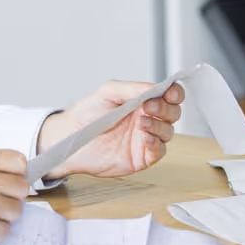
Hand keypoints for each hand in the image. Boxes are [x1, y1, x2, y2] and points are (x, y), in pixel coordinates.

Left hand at [37, 81, 184, 178]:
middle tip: (149, 107)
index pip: (168, 95)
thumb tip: (154, 88)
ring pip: (168, 131)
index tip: (170, 93)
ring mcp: (145, 138)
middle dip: (165, 108)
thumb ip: (133, 89)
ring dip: (159, 126)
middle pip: (172, 112)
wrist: (70, 139)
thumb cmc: (86, 115)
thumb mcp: (108, 92)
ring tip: (141, 123)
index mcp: (141, 101)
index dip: (174, 93)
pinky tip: (144, 138)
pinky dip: (156, 143)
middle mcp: (146, 119)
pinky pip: (159, 151)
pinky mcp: (141, 157)